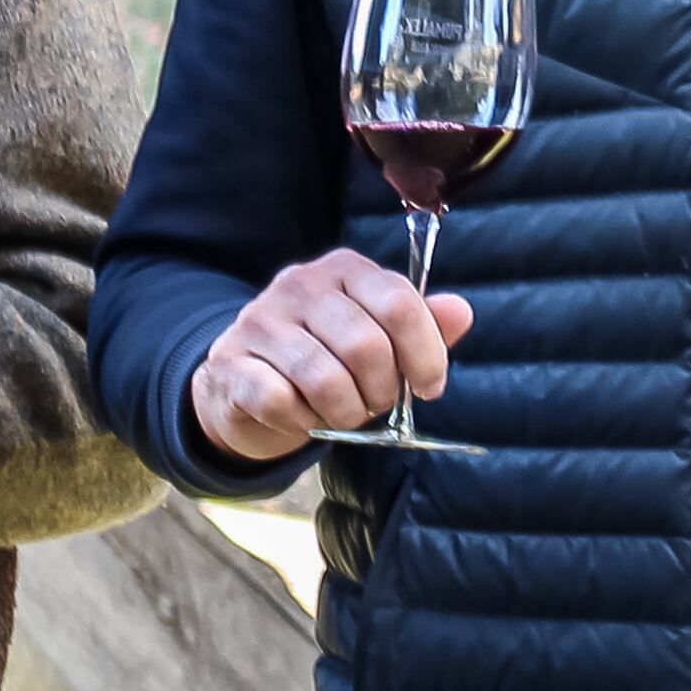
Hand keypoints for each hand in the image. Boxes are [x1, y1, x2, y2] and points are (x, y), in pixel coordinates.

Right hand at [188, 249, 472, 464]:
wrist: (249, 388)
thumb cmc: (329, 362)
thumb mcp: (381, 339)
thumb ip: (421, 326)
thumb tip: (460, 312)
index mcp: (344, 269)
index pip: (400, 304)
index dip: (426, 354)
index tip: (429, 387)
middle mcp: (299, 284)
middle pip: (366, 345)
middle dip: (382, 390)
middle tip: (376, 403)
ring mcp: (260, 320)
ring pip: (323, 379)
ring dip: (344, 412)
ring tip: (342, 413)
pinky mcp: (230, 361)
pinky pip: (280, 401)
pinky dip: (302, 421)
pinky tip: (302, 417)